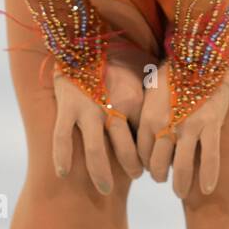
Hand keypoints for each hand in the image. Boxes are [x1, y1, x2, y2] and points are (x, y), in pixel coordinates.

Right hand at [51, 50, 147, 194]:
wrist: (85, 39)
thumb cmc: (117, 61)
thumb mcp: (141, 78)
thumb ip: (149, 102)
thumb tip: (166, 125)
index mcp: (133, 100)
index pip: (146, 136)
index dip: (154, 153)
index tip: (158, 162)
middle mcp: (112, 107)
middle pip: (125, 148)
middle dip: (134, 167)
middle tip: (140, 176)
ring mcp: (88, 109)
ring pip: (95, 150)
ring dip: (101, 172)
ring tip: (105, 189)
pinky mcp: (67, 107)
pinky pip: (63, 137)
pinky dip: (62, 156)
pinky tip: (63, 172)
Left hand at [137, 61, 228, 198]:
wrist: (199, 52)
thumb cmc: (173, 70)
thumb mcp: (150, 90)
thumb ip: (146, 113)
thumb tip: (144, 134)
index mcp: (147, 116)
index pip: (140, 152)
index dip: (144, 163)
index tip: (148, 167)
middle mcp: (165, 125)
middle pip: (157, 163)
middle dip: (158, 176)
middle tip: (162, 180)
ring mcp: (189, 126)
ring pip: (181, 167)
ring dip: (179, 184)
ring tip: (179, 191)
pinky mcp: (210, 125)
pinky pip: (209, 158)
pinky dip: (207, 176)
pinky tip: (206, 188)